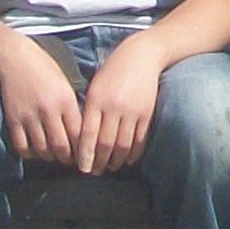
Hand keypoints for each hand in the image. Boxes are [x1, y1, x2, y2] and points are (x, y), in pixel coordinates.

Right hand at [0, 39, 87, 166]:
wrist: (14, 57)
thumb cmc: (44, 68)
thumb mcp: (65, 84)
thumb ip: (73, 108)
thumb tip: (81, 133)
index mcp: (65, 100)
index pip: (78, 135)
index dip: (82, 150)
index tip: (84, 156)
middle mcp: (48, 110)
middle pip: (61, 146)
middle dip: (67, 159)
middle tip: (70, 162)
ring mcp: (29, 116)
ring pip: (42, 150)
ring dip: (50, 158)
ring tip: (54, 157)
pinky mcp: (13, 119)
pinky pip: (22, 146)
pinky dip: (30, 154)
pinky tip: (36, 152)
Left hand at [75, 40, 159, 173]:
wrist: (143, 55)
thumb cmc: (113, 70)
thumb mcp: (95, 86)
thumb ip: (89, 110)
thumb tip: (82, 138)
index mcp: (96, 99)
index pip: (87, 134)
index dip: (85, 154)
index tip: (83, 168)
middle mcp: (113, 107)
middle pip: (105, 143)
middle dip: (99, 162)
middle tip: (95, 173)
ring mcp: (132, 111)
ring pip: (123, 145)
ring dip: (116, 161)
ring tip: (111, 168)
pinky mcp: (147, 113)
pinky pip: (139, 139)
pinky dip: (133, 153)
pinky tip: (127, 159)